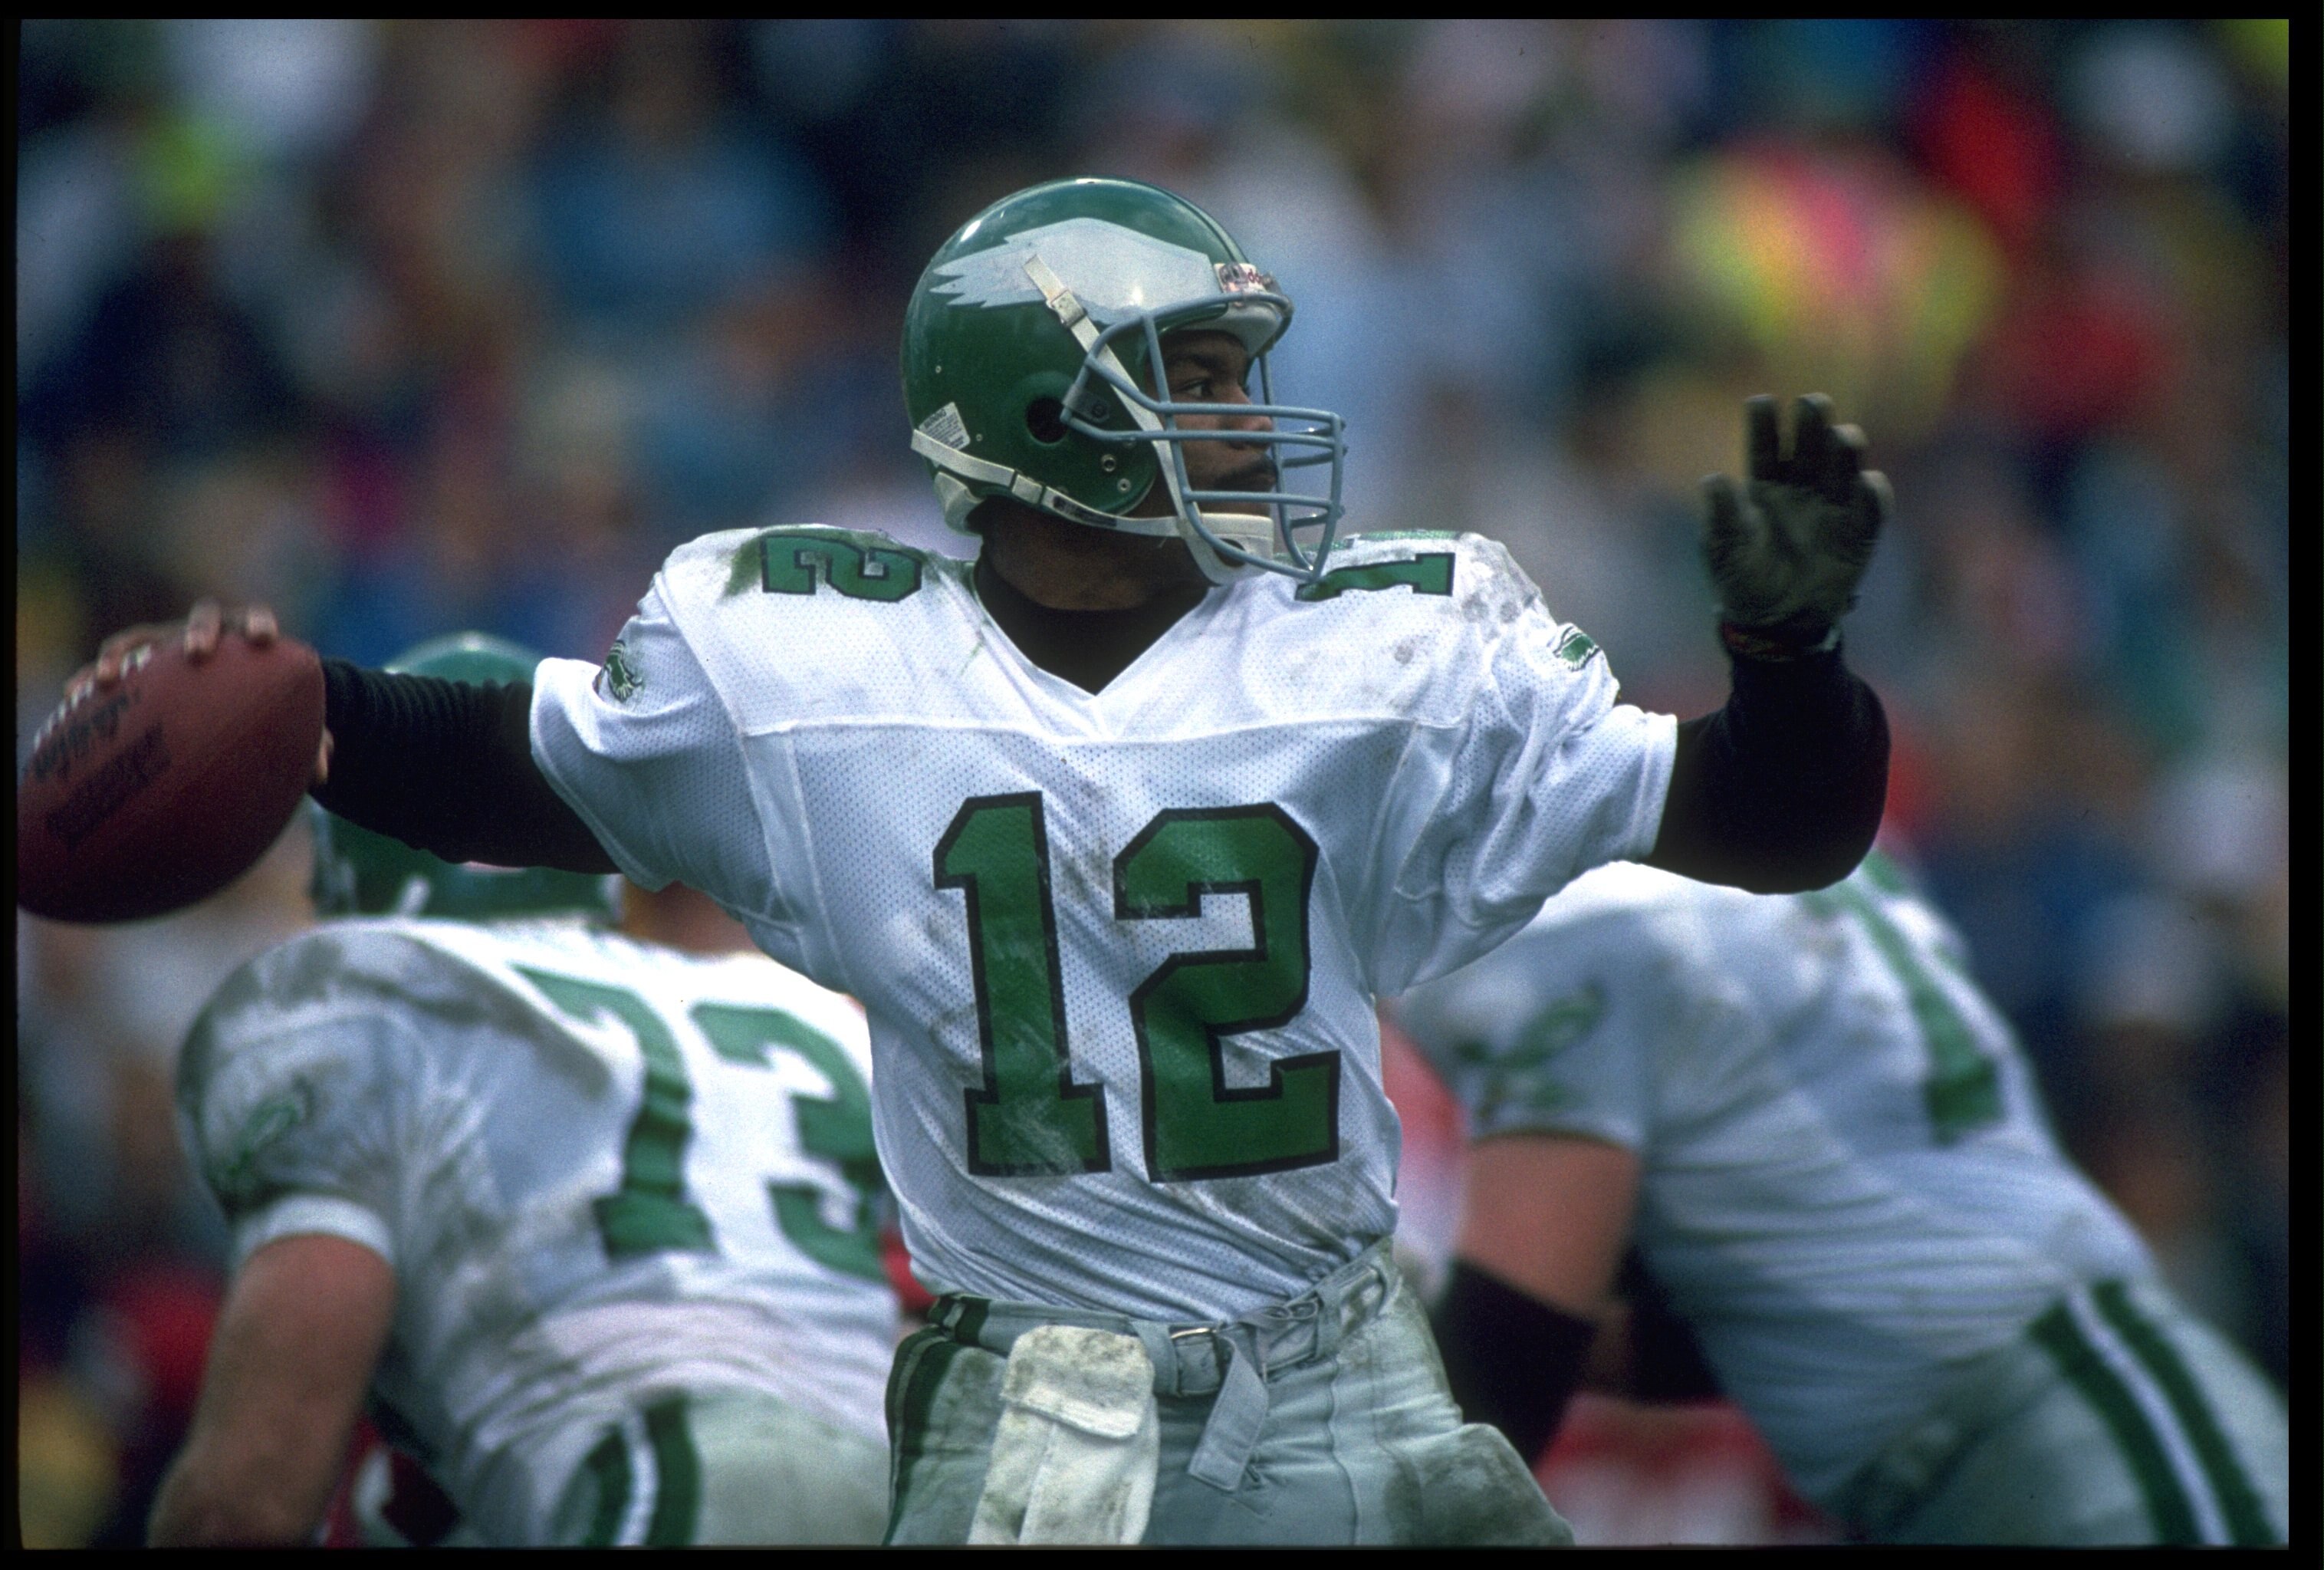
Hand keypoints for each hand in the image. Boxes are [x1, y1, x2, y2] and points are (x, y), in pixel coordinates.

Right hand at [66, 600, 333, 785]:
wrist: (232, 690)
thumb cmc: (266, 705)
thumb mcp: (289, 719)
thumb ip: (311, 740)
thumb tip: (324, 776)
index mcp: (247, 637)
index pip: (256, 618)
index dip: (258, 623)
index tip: (265, 639)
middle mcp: (208, 632)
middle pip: (203, 618)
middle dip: (200, 632)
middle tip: (197, 653)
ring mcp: (168, 641)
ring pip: (144, 636)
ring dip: (127, 653)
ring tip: (111, 676)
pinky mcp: (139, 659)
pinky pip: (113, 662)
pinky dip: (96, 675)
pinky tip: (78, 697)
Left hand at [1699, 394, 1888, 636]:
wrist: (1775, 623)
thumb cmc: (1744, 579)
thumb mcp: (1725, 551)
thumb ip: (1721, 517)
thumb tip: (1713, 480)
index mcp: (1766, 486)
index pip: (1765, 448)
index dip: (1764, 425)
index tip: (1759, 403)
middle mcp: (1802, 487)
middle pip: (1809, 447)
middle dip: (1812, 423)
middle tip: (1812, 403)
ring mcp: (1832, 507)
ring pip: (1843, 468)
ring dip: (1845, 450)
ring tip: (1842, 435)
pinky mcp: (1858, 534)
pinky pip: (1870, 511)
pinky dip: (1872, 496)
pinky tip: (1867, 482)